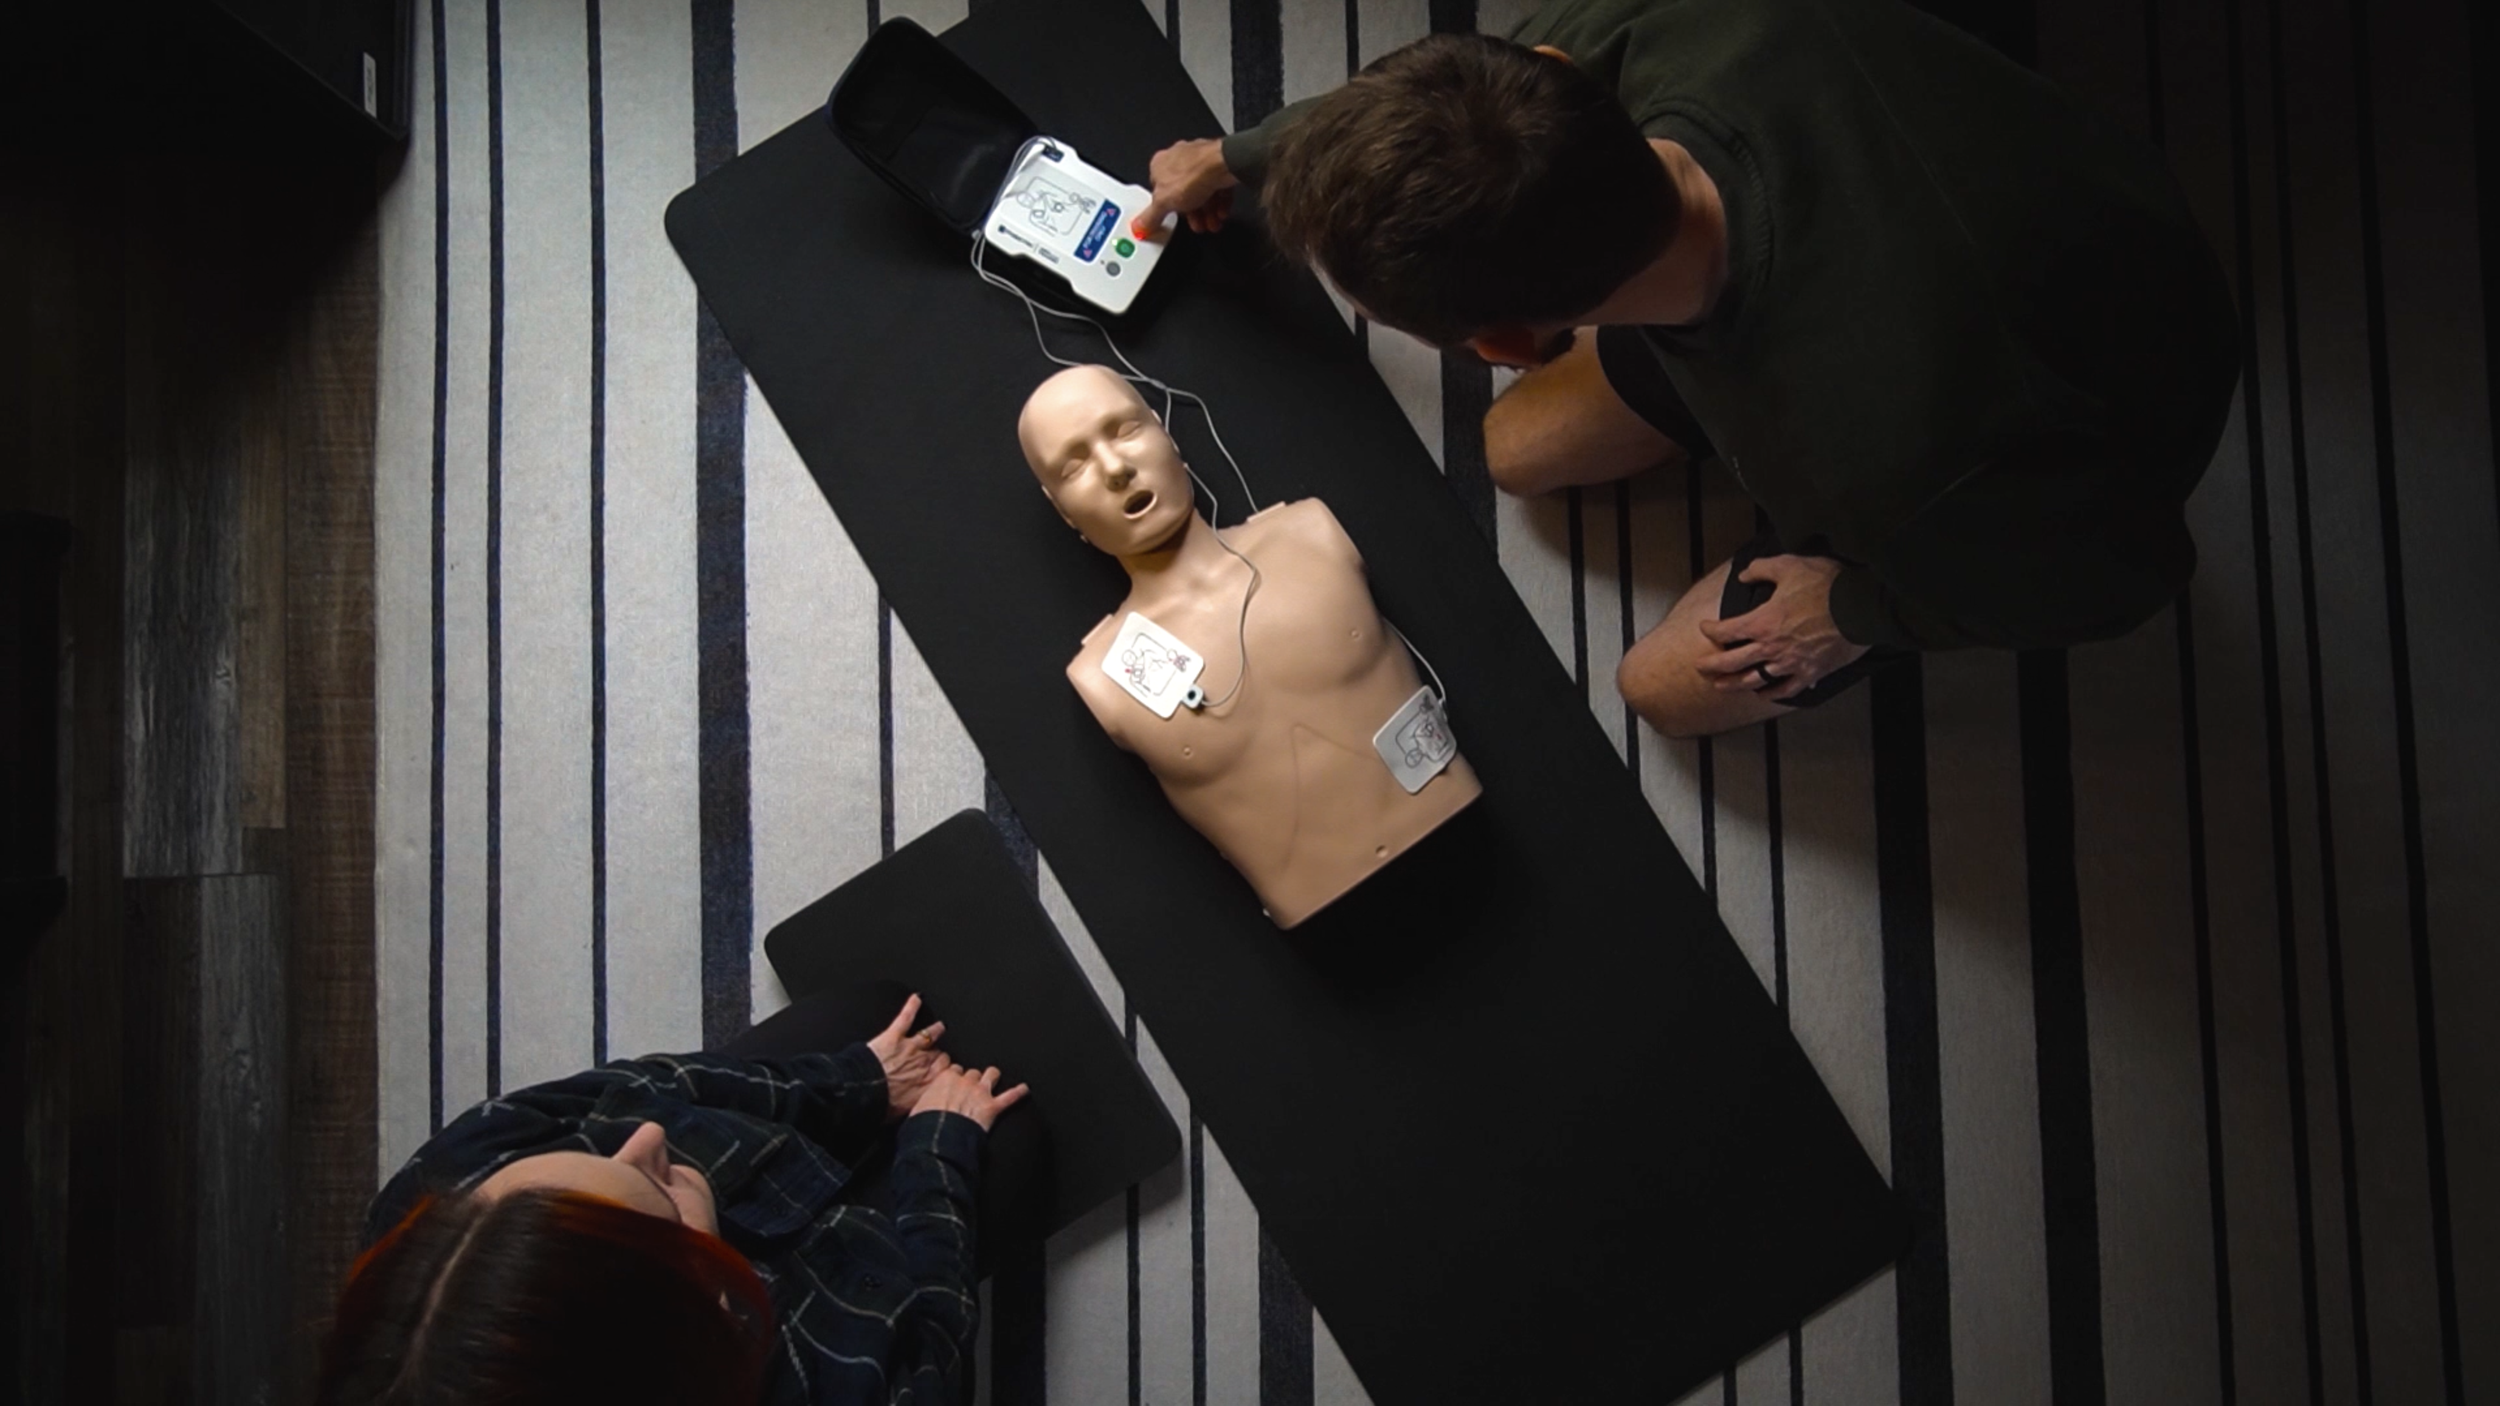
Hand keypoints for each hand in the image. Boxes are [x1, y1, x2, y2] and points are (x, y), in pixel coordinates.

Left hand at [866, 994, 950, 1120]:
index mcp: (928, 1082)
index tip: (950, 1071)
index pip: (947, 1071)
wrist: (864, 1092)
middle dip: (942, 1052)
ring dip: (935, 1030)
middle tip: (943, 1052)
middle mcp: (923, 1063)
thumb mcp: (905, 1113)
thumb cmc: (882, 1105)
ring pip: (929, 1034)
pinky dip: (911, 1006)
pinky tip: (915, 998)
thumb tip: (921, 1109)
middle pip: (941, 1053)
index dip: (948, 1070)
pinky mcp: (895, 1036)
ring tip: (939, 1027)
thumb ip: (918, 1105)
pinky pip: (905, 1018)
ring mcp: (910, 1047)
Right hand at [908, 1063, 1029, 1131]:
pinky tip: (1025, 1089)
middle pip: (973, 1072)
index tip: (954, 1083)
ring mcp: (980, 1092)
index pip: (953, 1070)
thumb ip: (925, 1102)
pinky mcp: (993, 1107)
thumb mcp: (917, 1110)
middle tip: (971, 1088)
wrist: (938, 1138)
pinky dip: (1019, 1093)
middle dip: (973, 1079)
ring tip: (994, 1079)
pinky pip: (1010, 1096)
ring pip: (992, 1074)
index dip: (955, 1077)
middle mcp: (965, 1081)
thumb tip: (922, 1109)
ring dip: (993, 1077)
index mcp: (945, 1079)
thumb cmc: (924, 1126)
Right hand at [1132, 138, 1236, 237]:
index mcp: (1159, 163)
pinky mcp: (1218, 164)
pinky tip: (1221, 213)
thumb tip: (1140, 226)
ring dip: (1206, 211)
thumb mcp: (1164, 203)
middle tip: (1197, 225)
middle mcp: (1179, 158)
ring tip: (1211, 224)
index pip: (1158, 190)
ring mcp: (1199, 160)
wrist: (1222, 165)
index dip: (1165, 207)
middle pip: (1183, 192)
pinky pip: (1217, 186)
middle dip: (1191, 213)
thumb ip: (1151, 216)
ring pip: (1202, 191)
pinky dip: (1219, 202)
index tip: (1172, 219)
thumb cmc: (1191, 175)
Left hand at [1694, 555, 1870, 701]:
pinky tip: (1763, 694)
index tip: (1705, 628)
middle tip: (1699, 667)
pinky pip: (1785, 689)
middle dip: (1711, 665)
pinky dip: (1771, 693)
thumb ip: (1761, 569)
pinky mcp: (1810, 673)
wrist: (1862, 607)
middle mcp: (1771, 647)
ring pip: (1754, 680)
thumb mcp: (1790, 565)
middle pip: (1732, 663)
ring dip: (1734, 684)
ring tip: (1721, 686)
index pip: (1726, 630)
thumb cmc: (1827, 584)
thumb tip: (1744, 575)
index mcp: (1762, 621)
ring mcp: (1790, 663)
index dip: (1711, 629)